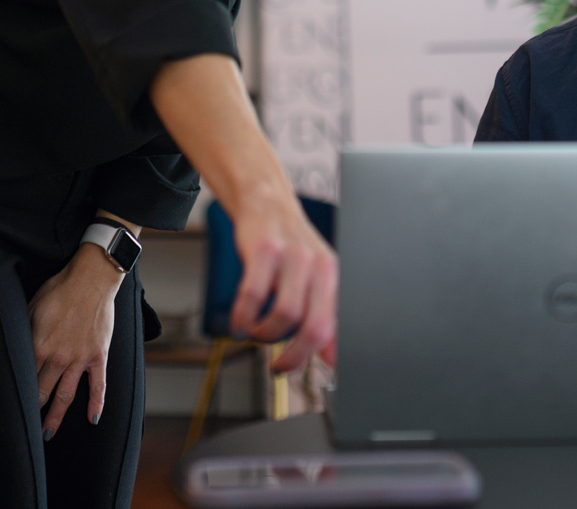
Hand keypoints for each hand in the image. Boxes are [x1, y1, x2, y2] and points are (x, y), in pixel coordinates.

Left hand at [28, 244, 124, 438]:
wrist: (92, 278)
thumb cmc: (59, 289)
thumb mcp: (31, 307)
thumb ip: (22, 331)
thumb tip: (12, 349)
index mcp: (38, 345)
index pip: (24, 378)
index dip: (17, 395)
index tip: (9, 409)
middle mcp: (58, 356)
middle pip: (42, 392)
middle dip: (33, 413)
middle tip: (24, 431)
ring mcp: (80, 358)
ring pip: (66, 395)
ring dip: (56, 417)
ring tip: (47, 435)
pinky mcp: (98, 355)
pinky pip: (98, 385)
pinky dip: (96, 404)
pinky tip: (92, 420)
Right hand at [227, 189, 337, 372]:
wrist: (268, 204)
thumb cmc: (291, 248)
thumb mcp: (316, 278)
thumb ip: (324, 317)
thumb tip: (333, 358)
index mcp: (333, 278)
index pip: (337, 326)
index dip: (327, 355)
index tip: (315, 372)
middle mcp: (318, 267)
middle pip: (314, 327)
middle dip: (294, 356)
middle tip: (279, 366)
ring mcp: (292, 258)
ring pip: (285, 315)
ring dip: (265, 334)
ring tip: (255, 332)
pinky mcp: (264, 251)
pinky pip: (253, 297)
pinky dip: (243, 318)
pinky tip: (239, 322)